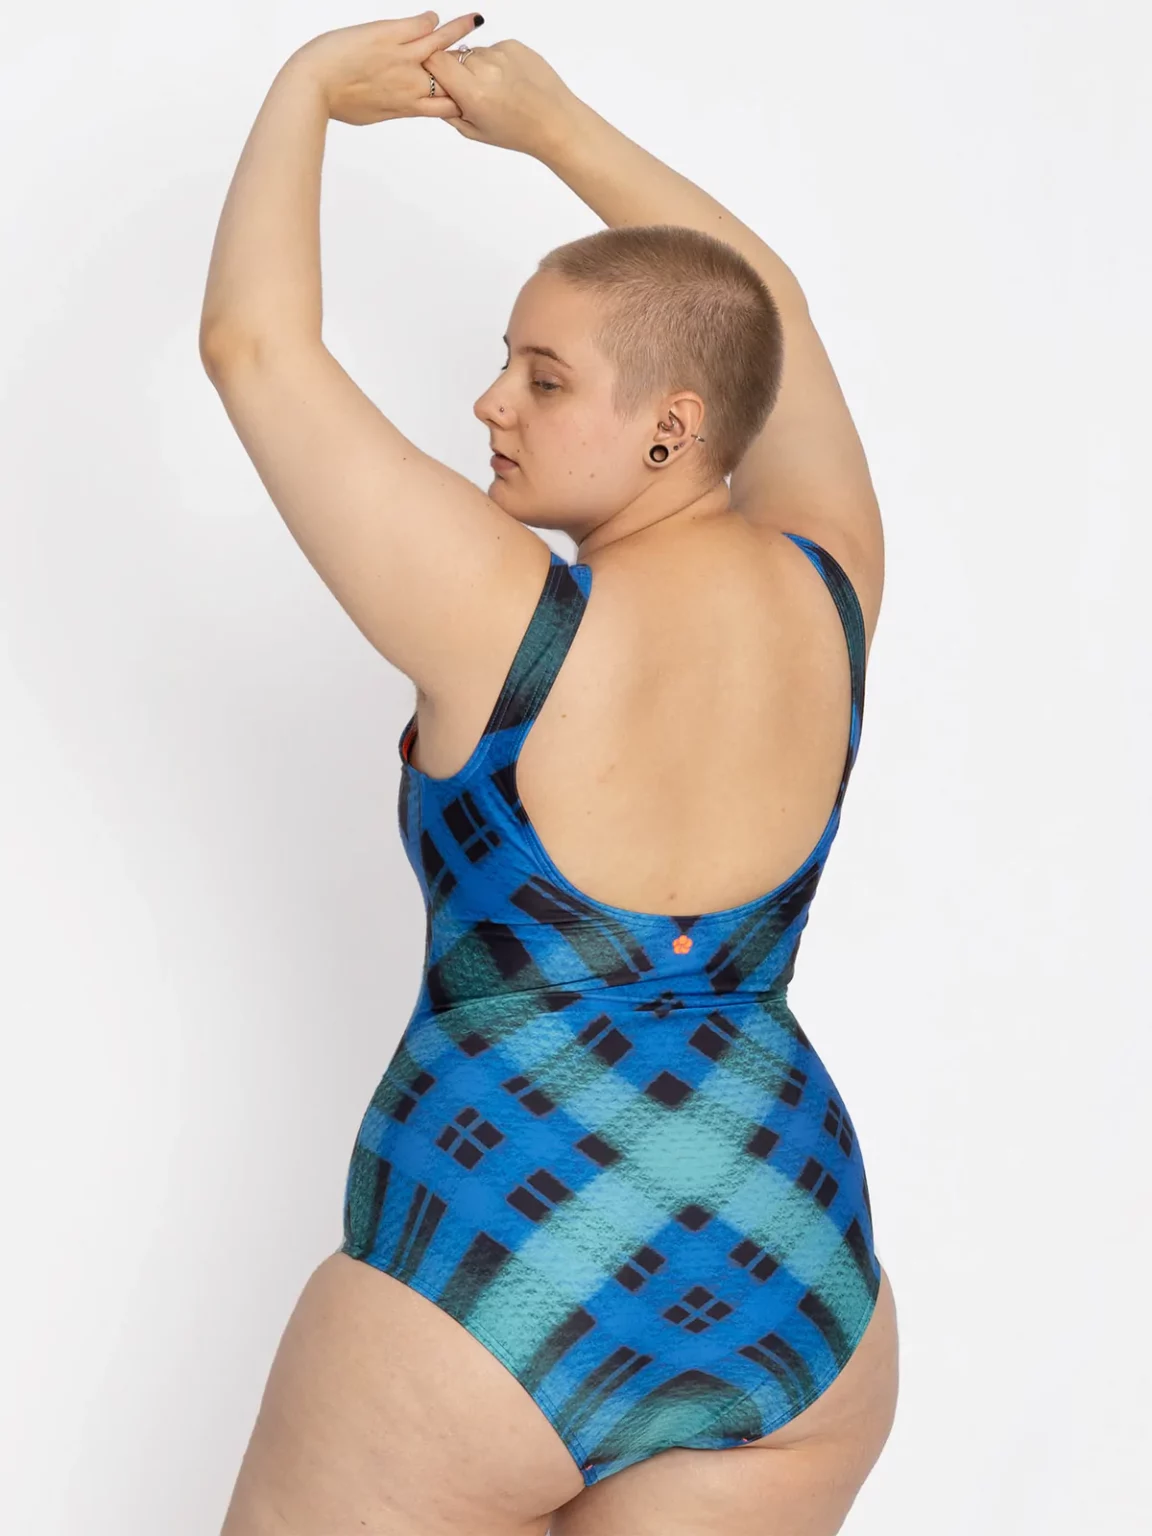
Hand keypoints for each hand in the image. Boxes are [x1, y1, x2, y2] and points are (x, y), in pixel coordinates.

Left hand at [294, 11, 480, 125]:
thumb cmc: (338, 102)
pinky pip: (420, 25)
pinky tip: (432, 17)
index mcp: (408, 106)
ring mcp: (403, 57)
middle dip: (465, 67)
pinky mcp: (390, 35)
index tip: (467, 93)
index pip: (448, 105)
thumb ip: (391, 105)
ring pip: (443, 43)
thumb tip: (395, 102)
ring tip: (474, 21)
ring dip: (460, 30)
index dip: (460, 99)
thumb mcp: (371, 114)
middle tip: (474, 56)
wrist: (316, 85)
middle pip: (452, 76)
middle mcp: (412, 83)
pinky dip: (429, 20)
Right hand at [425, 38, 582, 155]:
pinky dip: (497, 63)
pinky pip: (494, 49)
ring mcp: (501, 53)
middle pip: (454, 57)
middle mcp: (485, 68)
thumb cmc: (517, 132)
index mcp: (472, 92)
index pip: (435, 61)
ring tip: (498, 90)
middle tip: (475, 93)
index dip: (433, 70)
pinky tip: (510, 81)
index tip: (439, 81)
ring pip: (475, 53)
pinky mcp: (514, 45)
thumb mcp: (475, 131)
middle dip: (458, 72)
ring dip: (478, 67)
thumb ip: (448, 111)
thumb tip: (432, 93)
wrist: (555, 122)